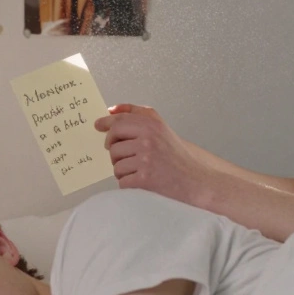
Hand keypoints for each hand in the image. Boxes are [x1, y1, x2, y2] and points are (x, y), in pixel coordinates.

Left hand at [94, 104, 210, 204]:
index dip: (105, 124)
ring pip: (116, 165)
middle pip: (112, 144)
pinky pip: (122, 182)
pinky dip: (129, 184)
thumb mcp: (161, 127)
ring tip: (139, 171)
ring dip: (123, 171)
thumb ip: (138, 114)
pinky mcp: (145, 179)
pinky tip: (141, 182)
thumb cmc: (176, 155)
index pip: (119, 122)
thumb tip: (111, 110)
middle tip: (122, 157)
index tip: (98, 126)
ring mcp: (146, 159)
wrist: (195, 180)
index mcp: (151, 125)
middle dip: (114, 152)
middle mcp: (148, 139)